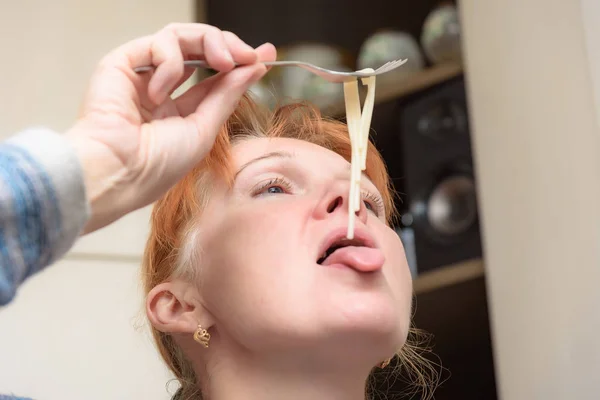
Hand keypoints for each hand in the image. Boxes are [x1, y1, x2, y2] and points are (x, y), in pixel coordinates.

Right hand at [66, 23, 275, 231]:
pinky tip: (159, 93)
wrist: (120, 171)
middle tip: (247, 55)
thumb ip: (228, 94)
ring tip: (223, 62)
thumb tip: (255, 67)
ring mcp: (142, 74)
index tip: (265, 54)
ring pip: (182, 35)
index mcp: (178, 109)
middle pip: (199, 48)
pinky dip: (170, 64)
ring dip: (210, 42)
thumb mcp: (204, 128)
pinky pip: (160, 43)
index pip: (213, 76)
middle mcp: (160, 87)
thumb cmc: (157, 164)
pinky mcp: (122, 62)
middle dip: (228, 45)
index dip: (239, 62)